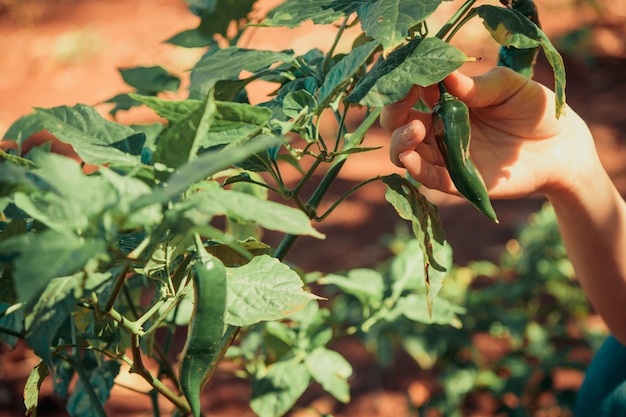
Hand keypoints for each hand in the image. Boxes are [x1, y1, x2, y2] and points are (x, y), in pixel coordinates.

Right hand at [380, 66, 595, 199]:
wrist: (560, 148)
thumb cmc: (535, 110)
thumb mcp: (512, 87)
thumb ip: (481, 84)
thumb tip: (446, 74)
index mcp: (447, 101)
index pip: (413, 91)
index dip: (405, 83)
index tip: (410, 75)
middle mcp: (439, 127)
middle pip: (399, 122)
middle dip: (394, 112)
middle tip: (404, 101)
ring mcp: (446, 154)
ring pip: (405, 151)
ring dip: (400, 141)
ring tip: (415, 131)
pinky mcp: (456, 180)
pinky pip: (428, 177)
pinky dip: (415, 169)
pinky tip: (411, 158)